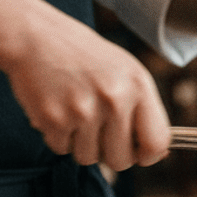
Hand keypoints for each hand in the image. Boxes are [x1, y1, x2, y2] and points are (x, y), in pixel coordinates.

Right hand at [6, 15, 170, 170]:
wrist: (36, 37)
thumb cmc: (85, 57)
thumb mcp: (126, 72)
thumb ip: (143, 110)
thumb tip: (160, 153)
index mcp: (138, 86)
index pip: (157, 142)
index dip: (148, 156)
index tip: (138, 154)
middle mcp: (114, 99)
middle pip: (121, 160)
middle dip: (110, 154)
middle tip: (99, 133)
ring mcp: (83, 110)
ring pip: (89, 158)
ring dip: (81, 144)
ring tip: (75, 114)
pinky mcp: (53, 119)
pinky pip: (61, 149)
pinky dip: (58, 137)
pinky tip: (57, 110)